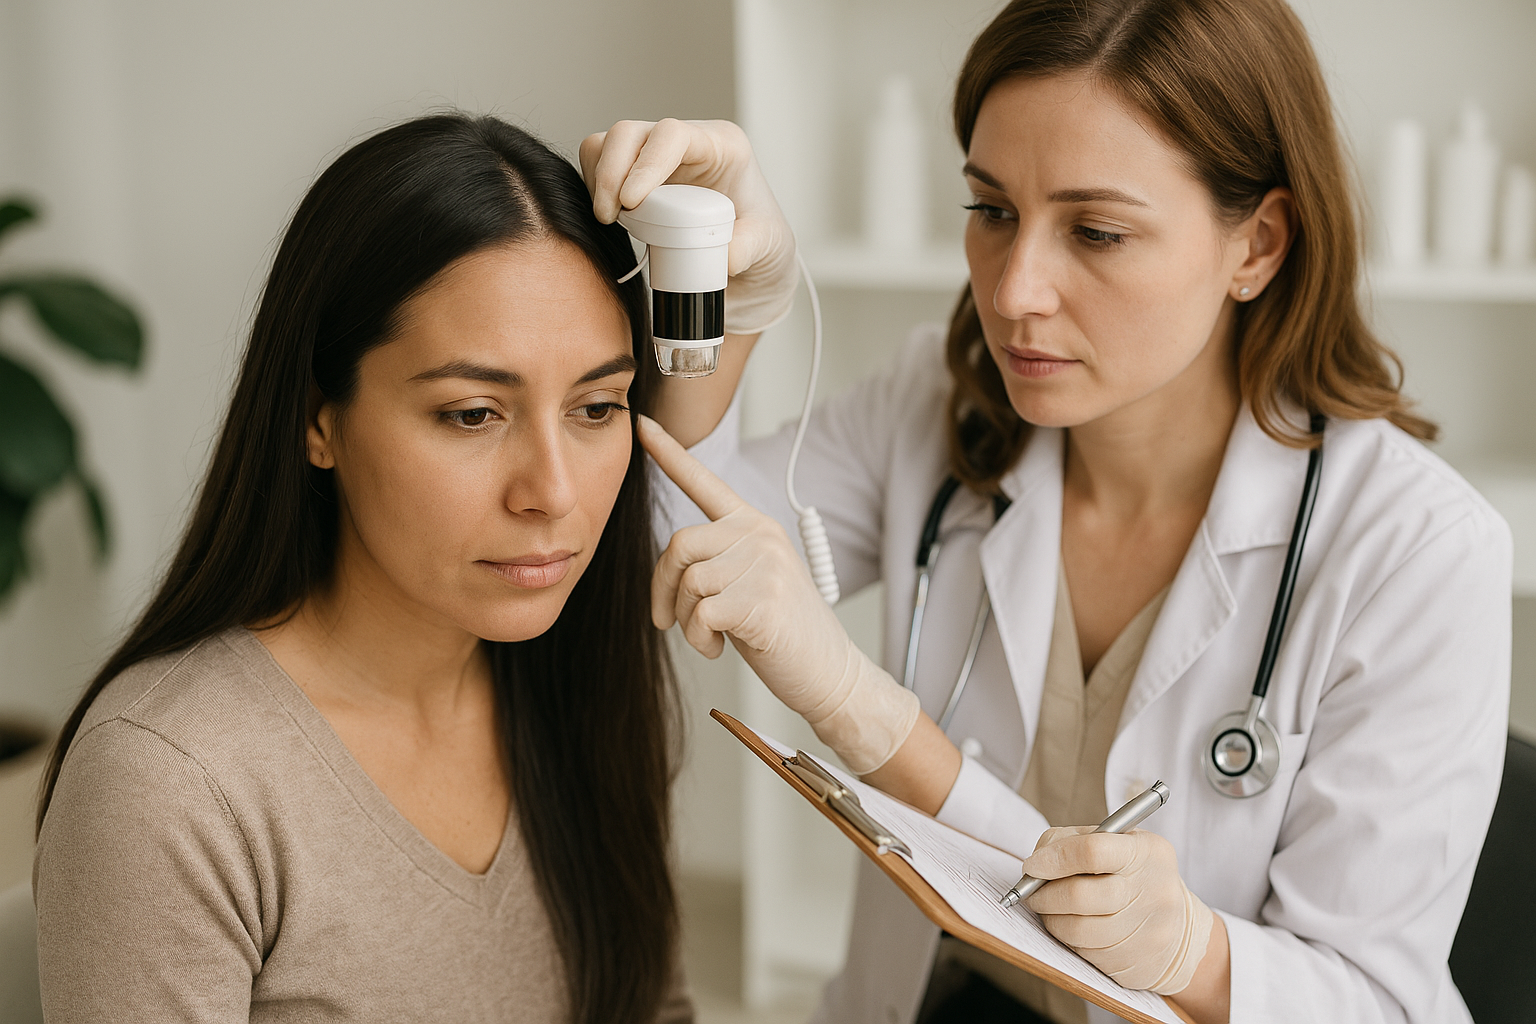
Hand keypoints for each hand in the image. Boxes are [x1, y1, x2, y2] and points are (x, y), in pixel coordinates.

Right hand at [579, 119, 796, 334]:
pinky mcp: (635, 169)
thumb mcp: (767, 246)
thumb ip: (748, 250)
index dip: (647, 163)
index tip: (632, 201)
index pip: (673, 135)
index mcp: (721, 146)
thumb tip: (723, 259)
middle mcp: (685, 141)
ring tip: (611, 218)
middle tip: (611, 217)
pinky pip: (599, 162)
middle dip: (611, 173)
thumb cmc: (758, 235)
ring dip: (599, 180)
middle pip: (630, 132)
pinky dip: (594, 187)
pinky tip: (610, 215)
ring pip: (607, 143)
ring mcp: (656, 153)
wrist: (747, 246)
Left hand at [637, 416, 917, 772]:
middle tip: (672, 620)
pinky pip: (699, 614)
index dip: (669, 453)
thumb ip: (716, 561)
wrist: (828, 672)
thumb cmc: (782, 633)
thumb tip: (671, 567)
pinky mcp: (762, 597)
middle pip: (678, 545)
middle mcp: (760, 534)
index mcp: (754, 526)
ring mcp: (764, 563)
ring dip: (686, 621)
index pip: (705, 482)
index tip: (641, 423)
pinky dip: (699, 639)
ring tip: (712, 637)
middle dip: (663, 588)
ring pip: (688, 582)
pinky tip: (722, 648)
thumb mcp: (748, 583)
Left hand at [1020, 826, 1214, 994]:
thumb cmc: (1134, 877)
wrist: (1179, 932)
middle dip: (1043, 893)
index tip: (1032, 865)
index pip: (1092, 851)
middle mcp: (1151, 891)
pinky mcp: (1131, 962)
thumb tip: (1036, 864)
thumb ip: (1074, 841)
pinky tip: (1070, 924)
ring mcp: (1144, 931)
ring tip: (1048, 907)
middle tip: (1031, 891)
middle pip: (1079, 895)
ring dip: (1050, 917)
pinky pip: (1082, 950)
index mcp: (1147, 852)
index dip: (1054, 859)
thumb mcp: (1118, 843)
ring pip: (1076, 928)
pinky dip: (1066, 936)